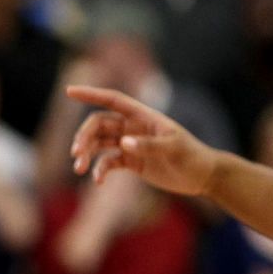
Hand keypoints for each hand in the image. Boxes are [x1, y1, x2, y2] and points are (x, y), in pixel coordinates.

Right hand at [66, 85, 216, 194]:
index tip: (69, 91)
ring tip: (79, 169)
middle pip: (99, 124)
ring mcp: (131, 144)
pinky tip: (98, 181)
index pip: (112, 100)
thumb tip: (123, 144)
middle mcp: (133, 127)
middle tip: (76, 154)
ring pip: (100, 144)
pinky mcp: (132, 162)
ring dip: (87, 154)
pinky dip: (100, 170)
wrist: (202, 176)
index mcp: (143, 116)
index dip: (91, 94)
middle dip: (84, 136)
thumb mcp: (174, 149)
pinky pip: (109, 162)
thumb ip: (149, 145)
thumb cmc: (192, 156)